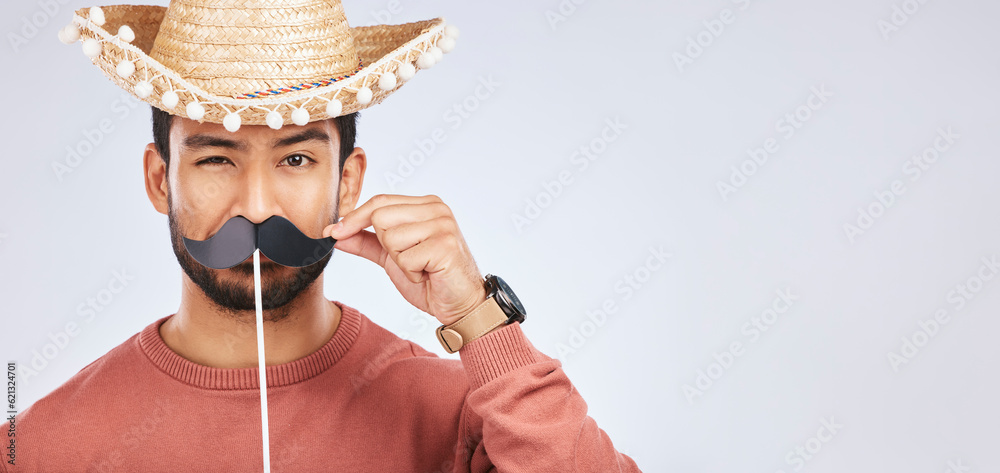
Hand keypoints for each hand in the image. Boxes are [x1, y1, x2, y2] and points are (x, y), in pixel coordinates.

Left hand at [325, 194, 486, 325]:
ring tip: (422, 267)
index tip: (333, 232)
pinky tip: (429, 275)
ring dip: (401, 262)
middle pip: (380, 217)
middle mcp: (437, 209)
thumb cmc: (431, 279)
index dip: (354, 218)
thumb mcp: (392, 257)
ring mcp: (443, 226)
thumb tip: (334, 233)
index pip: (380, 202)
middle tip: (410, 259)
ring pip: (390, 238)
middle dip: (387, 246)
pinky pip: (405, 258)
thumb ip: (365, 242)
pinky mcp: (445, 246)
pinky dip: (412, 274)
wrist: (460, 305)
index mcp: (426, 205)